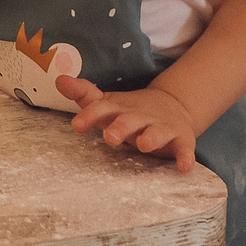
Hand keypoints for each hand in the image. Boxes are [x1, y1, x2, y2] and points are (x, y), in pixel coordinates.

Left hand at [56, 75, 201, 171]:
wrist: (173, 106)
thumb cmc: (129, 112)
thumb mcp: (107, 103)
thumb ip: (83, 95)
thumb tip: (59, 79)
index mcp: (119, 109)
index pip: (102, 108)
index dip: (90, 115)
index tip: (77, 125)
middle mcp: (140, 117)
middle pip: (129, 120)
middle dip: (120, 128)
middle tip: (110, 138)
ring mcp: (161, 127)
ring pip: (157, 132)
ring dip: (151, 138)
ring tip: (144, 145)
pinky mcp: (181, 139)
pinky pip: (185, 149)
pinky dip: (186, 157)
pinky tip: (184, 167)